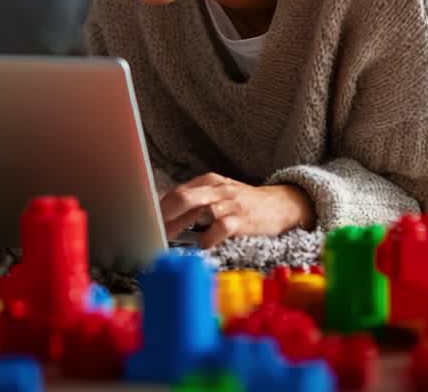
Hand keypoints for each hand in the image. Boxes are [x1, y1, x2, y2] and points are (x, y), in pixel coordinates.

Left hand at [160, 173, 315, 246]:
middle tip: (152, 230)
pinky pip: (221, 227)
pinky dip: (208, 237)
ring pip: (199, 210)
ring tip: (167, 239)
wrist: (282, 204)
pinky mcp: (243, 219)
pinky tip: (202, 245)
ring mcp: (231, 203)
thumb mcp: (220, 194)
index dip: (159, 207)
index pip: (177, 192)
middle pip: (183, 197)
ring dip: (180, 227)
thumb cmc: (244, 203)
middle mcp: (218, 189)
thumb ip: (196, 201)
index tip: (145, 220)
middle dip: (163, 215)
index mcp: (209, 182)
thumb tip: (164, 214)